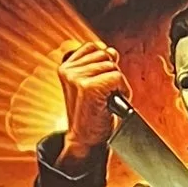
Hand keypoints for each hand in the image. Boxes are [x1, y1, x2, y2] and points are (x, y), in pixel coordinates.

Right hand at [52, 40, 125, 168]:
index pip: (92, 47)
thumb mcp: (91, 84)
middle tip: (104, 95)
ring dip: (117, 84)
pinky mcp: (89, 87)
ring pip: (112, 66)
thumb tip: (111, 51)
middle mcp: (69, 70)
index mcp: (65, 67)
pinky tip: (111, 103)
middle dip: (111, 73)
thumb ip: (98, 65)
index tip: (102, 80)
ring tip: (106, 100)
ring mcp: (77, 78)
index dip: (103, 61)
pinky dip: (122, 91)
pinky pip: (117, 77)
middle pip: (104, 54)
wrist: (84, 140)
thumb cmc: (90, 114)